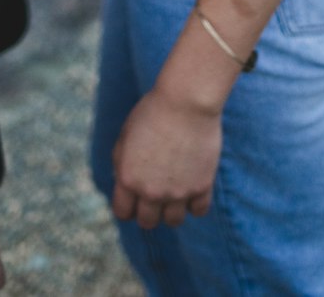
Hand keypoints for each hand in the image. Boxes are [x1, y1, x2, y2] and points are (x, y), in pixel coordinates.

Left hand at [111, 85, 221, 229]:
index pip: (123, 213)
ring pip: (173, 221)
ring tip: (176, 190)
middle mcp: (151, 191)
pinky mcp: (201, 187)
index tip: (135, 198)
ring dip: (172, 209)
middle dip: (149, 211)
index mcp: (128, 179)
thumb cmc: (153, 111)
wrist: (186, 100)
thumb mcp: (126, 135)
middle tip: (156, 194)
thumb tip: (123, 183)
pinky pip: (199, 211)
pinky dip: (195, 203)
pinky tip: (193, 186)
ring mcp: (177, 192)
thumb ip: (122, 163)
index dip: (128, 207)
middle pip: (148, 222)